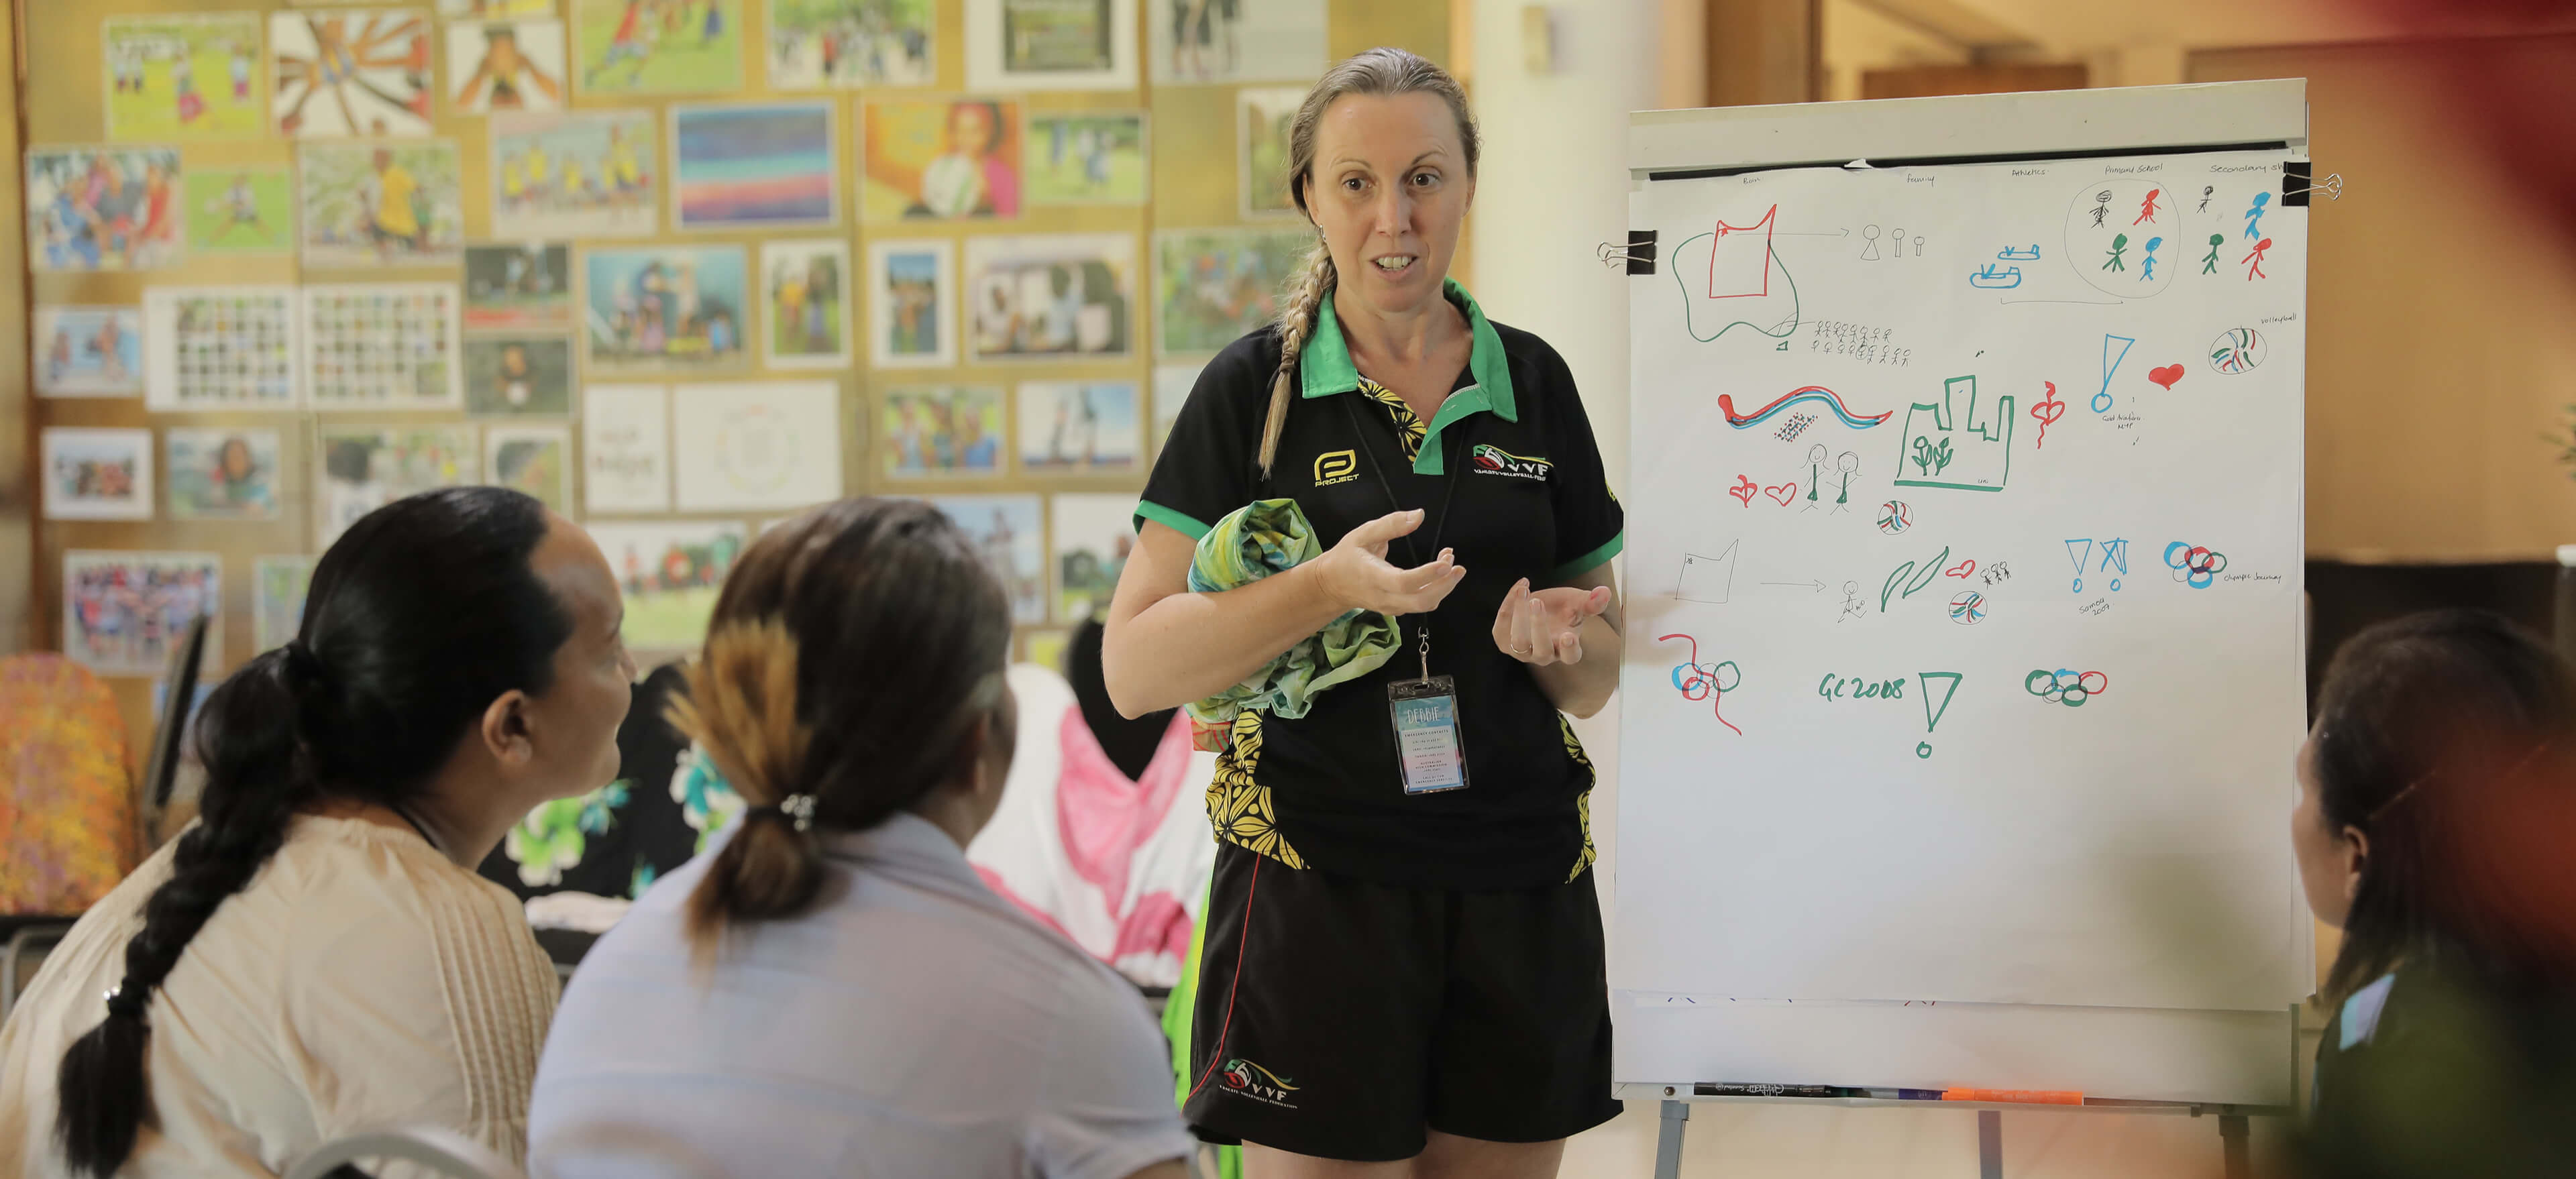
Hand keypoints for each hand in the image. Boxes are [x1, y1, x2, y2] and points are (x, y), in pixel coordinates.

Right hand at [1309, 509, 1465, 614]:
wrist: (1330, 585)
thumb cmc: (1346, 556)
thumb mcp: (1363, 533)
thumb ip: (1391, 524)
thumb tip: (1419, 515)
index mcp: (1373, 576)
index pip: (1403, 582)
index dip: (1427, 575)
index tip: (1446, 563)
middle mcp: (1383, 596)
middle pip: (1420, 601)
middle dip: (1445, 585)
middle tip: (1456, 564)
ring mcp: (1390, 607)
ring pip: (1424, 605)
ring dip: (1443, 586)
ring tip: (1450, 562)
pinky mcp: (1396, 610)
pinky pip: (1420, 604)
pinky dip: (1435, 589)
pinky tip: (1440, 571)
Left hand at [1493, 578, 1611, 664]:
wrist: (1540, 605)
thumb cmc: (1563, 608)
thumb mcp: (1578, 602)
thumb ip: (1591, 601)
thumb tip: (1604, 592)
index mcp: (1567, 649)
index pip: (1570, 656)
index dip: (1569, 649)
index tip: (1569, 635)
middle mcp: (1544, 654)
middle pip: (1541, 649)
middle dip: (1538, 626)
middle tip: (1538, 602)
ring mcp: (1523, 651)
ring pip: (1518, 642)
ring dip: (1518, 616)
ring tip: (1524, 591)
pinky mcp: (1504, 641)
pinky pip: (1500, 629)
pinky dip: (1506, 607)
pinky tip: (1518, 589)